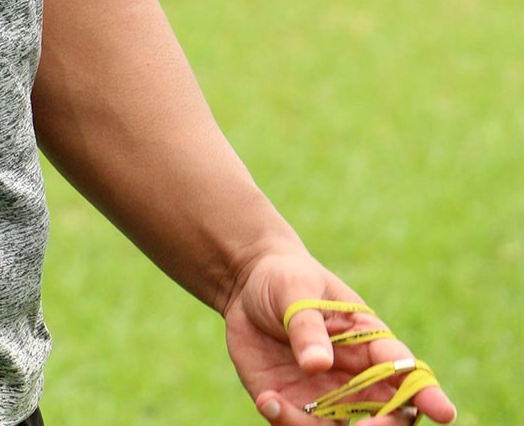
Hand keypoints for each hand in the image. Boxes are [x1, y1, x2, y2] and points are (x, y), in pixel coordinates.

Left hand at [223, 251, 455, 424]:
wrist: (249, 286)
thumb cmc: (286, 280)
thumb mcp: (295, 290)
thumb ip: (307, 326)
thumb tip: (318, 364)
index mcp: (369, 343)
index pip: (406, 371)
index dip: (426, 394)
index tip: (443, 412)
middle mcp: (356, 380)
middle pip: (388, 418)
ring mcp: (328, 399)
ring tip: (278, 406)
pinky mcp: (297, 408)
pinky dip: (284, 424)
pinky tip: (267, 400)